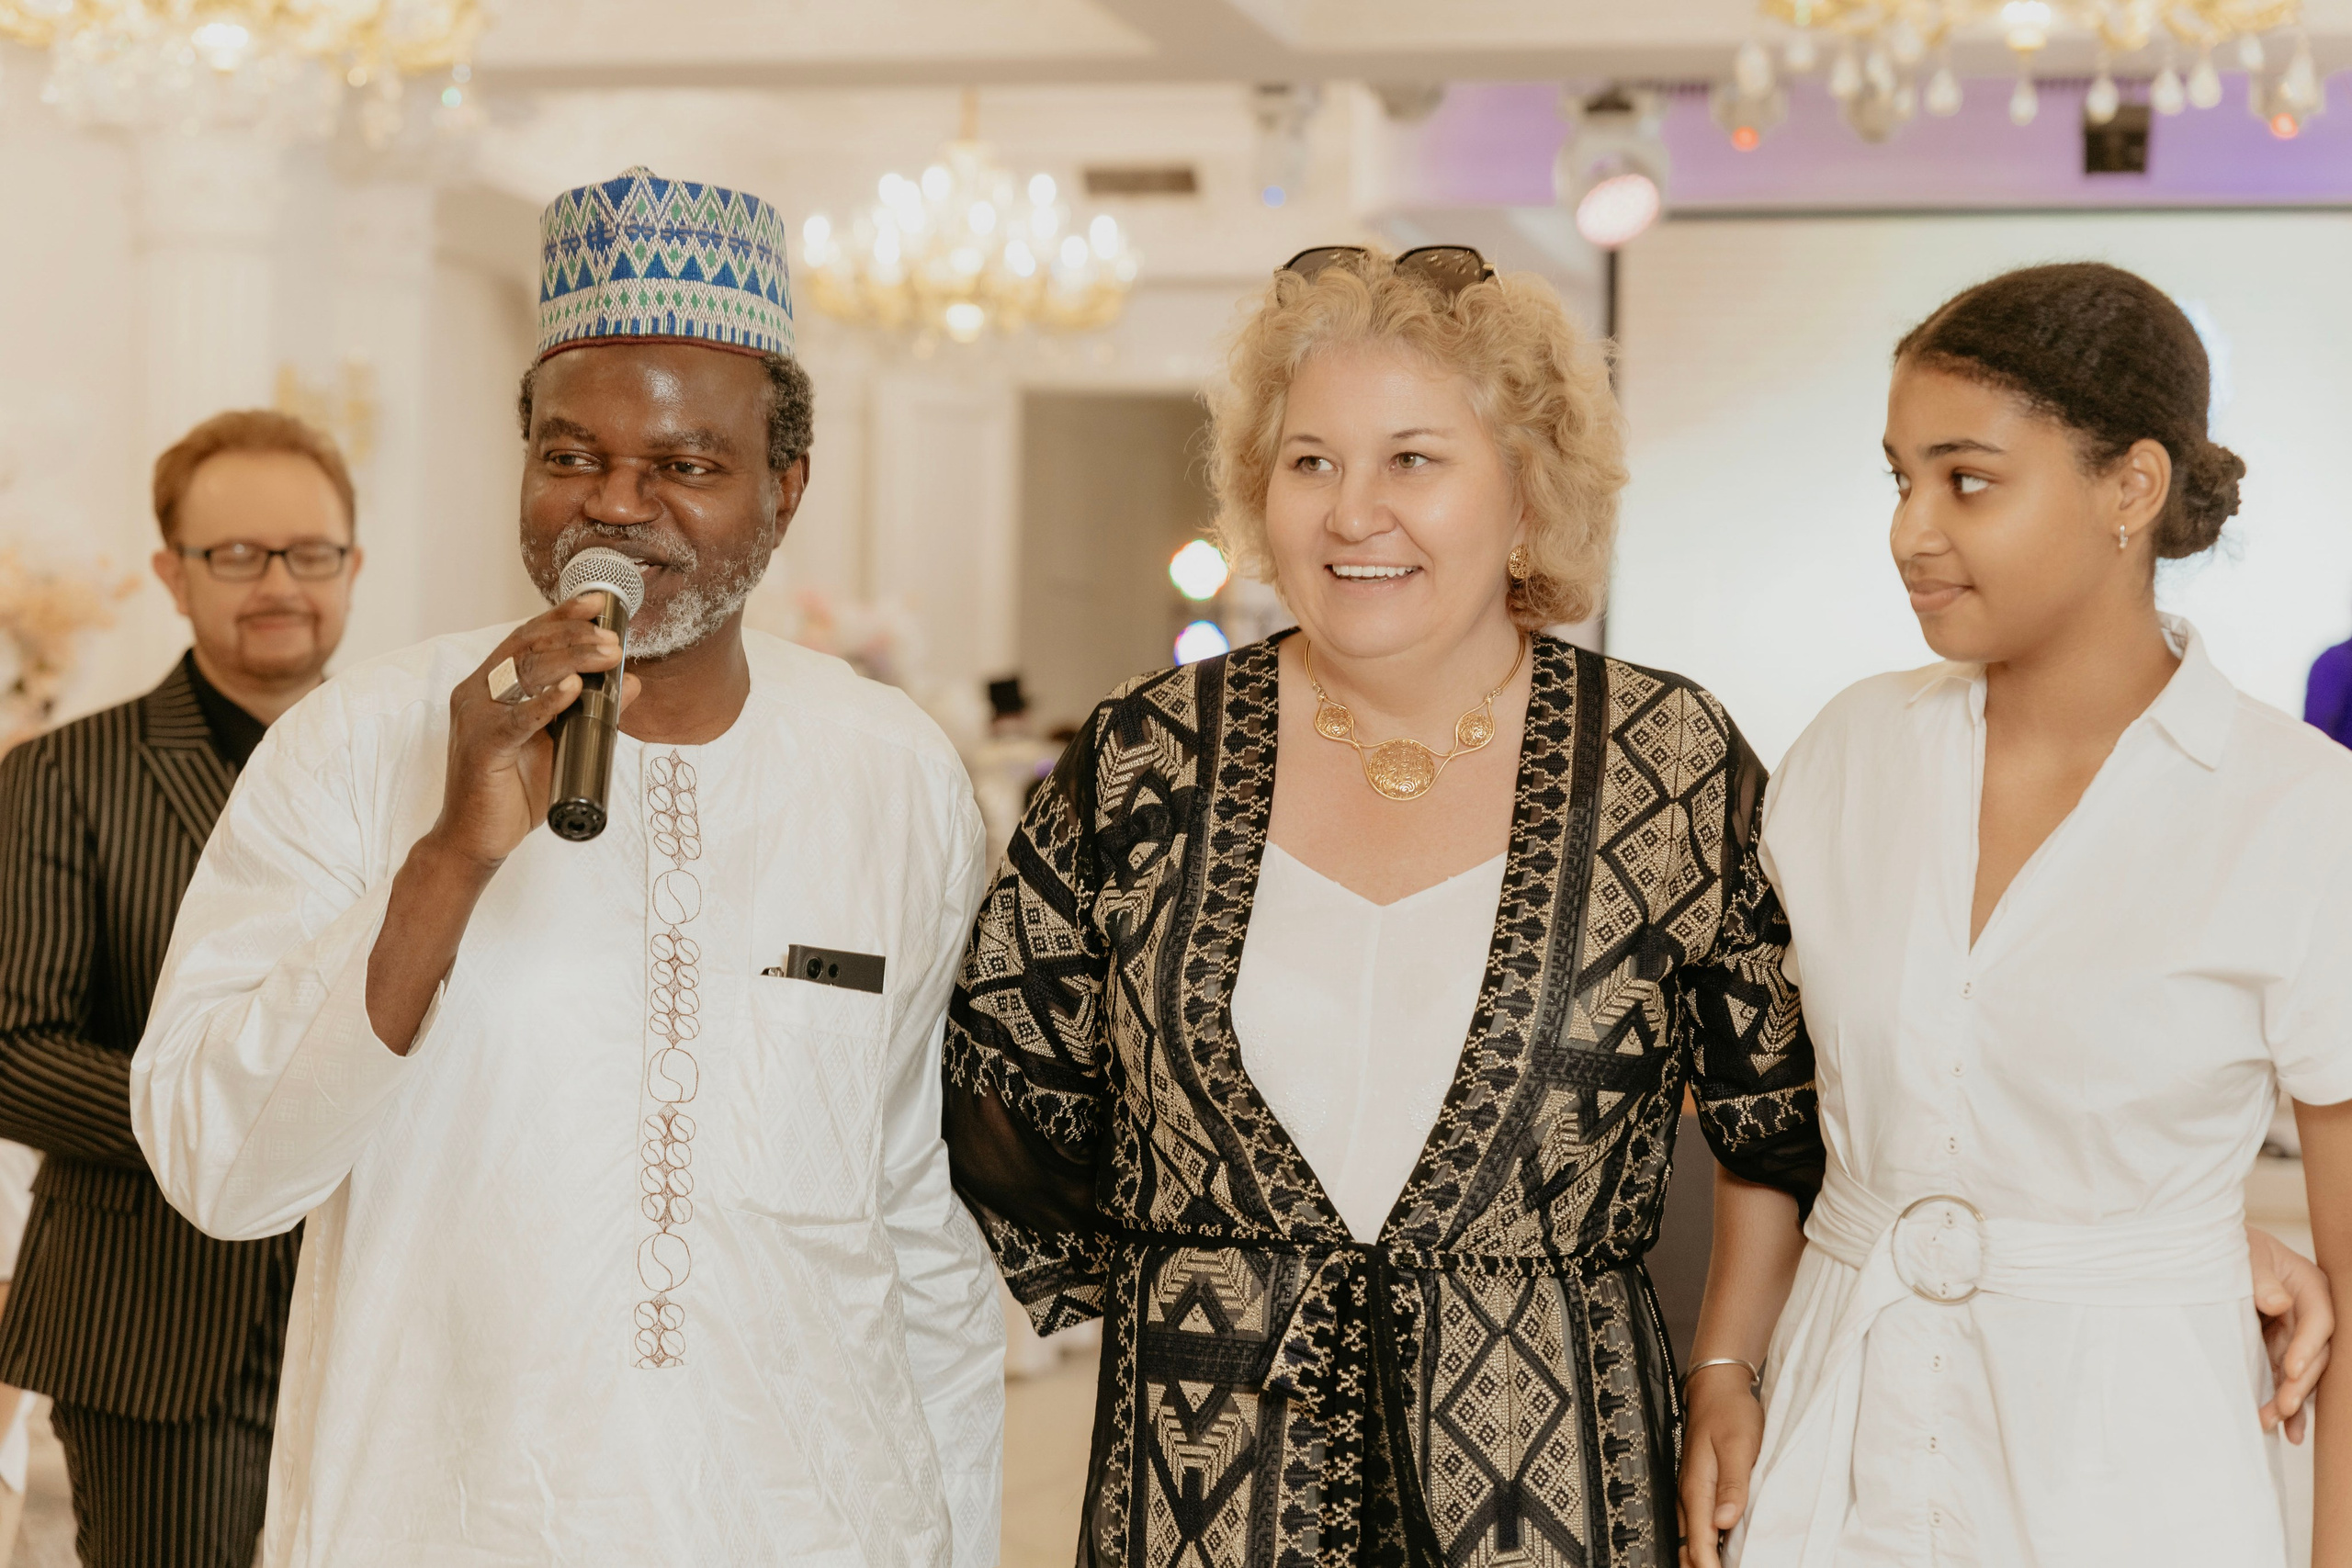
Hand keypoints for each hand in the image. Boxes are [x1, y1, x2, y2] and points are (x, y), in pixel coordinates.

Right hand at [425, 597, 637, 871]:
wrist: (477, 839)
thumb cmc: (513, 790)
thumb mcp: (563, 744)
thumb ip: (594, 712)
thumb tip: (631, 682)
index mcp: (492, 685)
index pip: (527, 638)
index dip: (561, 617)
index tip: (597, 603)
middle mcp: (477, 692)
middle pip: (527, 648)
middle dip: (574, 637)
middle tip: (613, 640)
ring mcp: (475, 717)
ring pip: (524, 673)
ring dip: (570, 660)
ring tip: (606, 655)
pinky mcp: (481, 747)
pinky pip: (515, 719)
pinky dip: (545, 702)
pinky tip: (570, 690)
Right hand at [1678, 1364, 1762, 1567]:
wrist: (1717, 1389)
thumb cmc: (1729, 1412)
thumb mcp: (1738, 1446)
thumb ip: (1732, 1485)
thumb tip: (1725, 1520)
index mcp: (1697, 1487)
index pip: (1699, 1540)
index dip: (1709, 1566)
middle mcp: (1690, 1492)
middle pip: (1687, 1545)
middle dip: (1698, 1566)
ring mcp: (1692, 1490)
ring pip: (1688, 1536)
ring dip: (1699, 1558)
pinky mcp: (1699, 1487)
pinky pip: (1696, 1524)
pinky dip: (1703, 1543)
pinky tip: (1716, 1550)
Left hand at [2250, 1224, 2332, 1442]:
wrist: (2212, 1250)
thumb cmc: (2231, 1247)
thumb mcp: (2246, 1254)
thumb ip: (2261, 1277)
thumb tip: (2279, 1302)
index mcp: (2310, 1285)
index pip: (2319, 1320)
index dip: (2307, 1347)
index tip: (2290, 1370)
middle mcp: (2309, 1312)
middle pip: (2316, 1354)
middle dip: (2299, 1383)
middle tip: (2281, 1406)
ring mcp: (2296, 1334)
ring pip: (2302, 1373)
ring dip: (2291, 1400)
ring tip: (2273, 1423)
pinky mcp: (2280, 1349)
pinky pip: (2289, 1379)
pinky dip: (2289, 1405)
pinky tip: (2289, 1433)